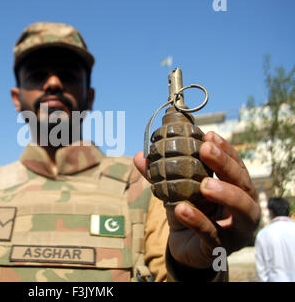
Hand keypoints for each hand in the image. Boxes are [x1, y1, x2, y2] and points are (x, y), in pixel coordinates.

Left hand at [134, 131, 260, 268]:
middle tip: (206, 150)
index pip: (237, 165)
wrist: (187, 248)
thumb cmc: (190, 213)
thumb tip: (139, 156)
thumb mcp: (176, 191)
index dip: (225, 150)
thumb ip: (160, 175)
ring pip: (242, 209)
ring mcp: (236, 230)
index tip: (209, 135)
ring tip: (205, 185)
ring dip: (225, 194)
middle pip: (244, 183)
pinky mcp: (220, 248)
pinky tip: (182, 210)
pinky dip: (198, 221)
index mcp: (236, 189)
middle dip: (225, 165)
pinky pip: (212, 234)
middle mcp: (244, 207)